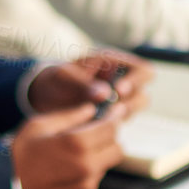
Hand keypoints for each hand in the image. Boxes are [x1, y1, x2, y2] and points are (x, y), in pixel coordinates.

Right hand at [12, 99, 139, 188]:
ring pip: (105, 167)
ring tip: (71, 155)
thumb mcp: (40, 125)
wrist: (1, 187)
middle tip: (94, 134)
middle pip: (117, 149)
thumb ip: (70, 116)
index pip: (112, 128)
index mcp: (78, 143)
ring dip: (97, 158)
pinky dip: (86, 176)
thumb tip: (90, 110)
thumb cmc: (17, 153)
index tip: (114, 113)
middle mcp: (86, 166)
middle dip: (108, 139)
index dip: (114, 118)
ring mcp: (85, 186)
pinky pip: (93, 184)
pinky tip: (66, 172)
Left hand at [26, 50, 152, 113]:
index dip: (137, 80)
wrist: (44, 96)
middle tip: (113, 108)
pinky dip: (113, 124)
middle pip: (143, 93)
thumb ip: (82, 83)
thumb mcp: (63, 77)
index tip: (119, 90)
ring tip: (104, 117)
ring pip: (135, 109)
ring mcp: (118, 101)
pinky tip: (97, 125)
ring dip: (124, 114)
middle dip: (132, 102)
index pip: (143, 70)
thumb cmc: (55, 79)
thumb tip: (104, 93)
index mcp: (114, 64)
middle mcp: (121, 82)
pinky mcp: (111, 115)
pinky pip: (121, 121)